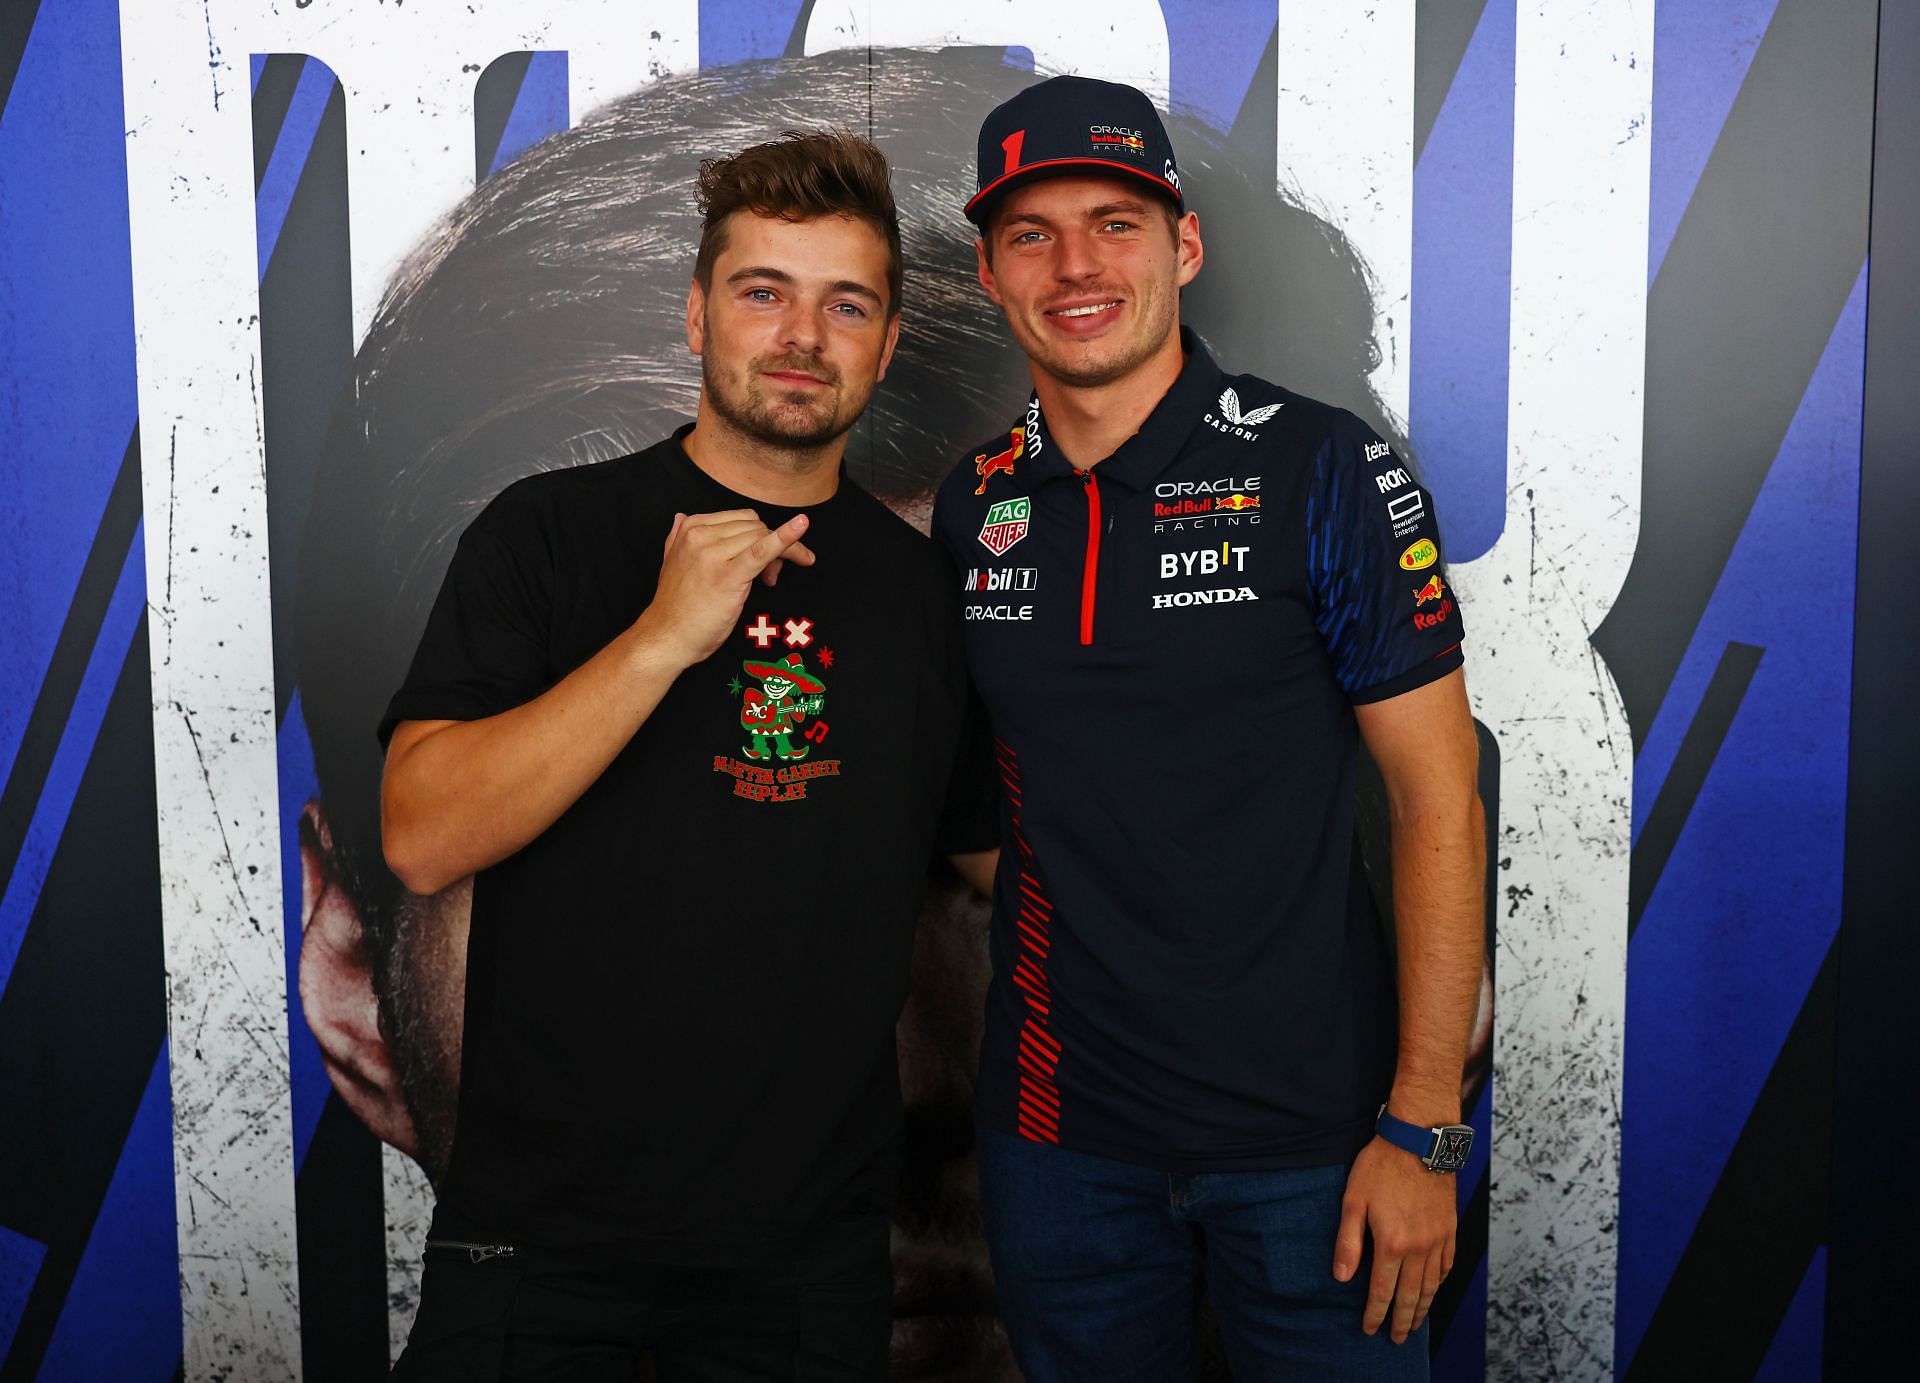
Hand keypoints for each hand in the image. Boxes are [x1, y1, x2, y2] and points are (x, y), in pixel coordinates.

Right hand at [641, 509, 814, 666]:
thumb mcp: (672, 561)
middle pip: (756, 527)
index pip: (742, 519)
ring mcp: (713, 553)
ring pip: (763, 538)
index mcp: (691, 527)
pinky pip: (763, 549)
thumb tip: (681, 516)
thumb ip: (678, 537)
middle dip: (772, 547)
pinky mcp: (728, 575)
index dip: (759, 537)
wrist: (667, 637)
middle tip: (769, 576)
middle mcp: (701, 535)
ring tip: (769, 580)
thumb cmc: (676, 606)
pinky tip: (802, 525)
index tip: (762, 561)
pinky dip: (786, 537)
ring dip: (780, 556)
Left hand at [1333, 1136, 1456, 1343]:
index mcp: (1392, 1244)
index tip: (1370, 1329)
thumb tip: (1342, 1277)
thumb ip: (1349, 1242)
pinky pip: (1447, 1265)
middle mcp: (1419, 1248)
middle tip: (1397, 1339)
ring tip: (1415, 1323)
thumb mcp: (1353, 1201)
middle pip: (1411, 1295)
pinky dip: (1439, 1283)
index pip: (1382, 1290)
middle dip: (1402, 1320)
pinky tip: (1433, 1289)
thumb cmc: (1381, 1167)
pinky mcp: (1450, 1228)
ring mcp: (1438, 1239)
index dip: (1376, 1313)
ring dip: (1422, 1307)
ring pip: (1431, 1285)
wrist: (1419, 1140)